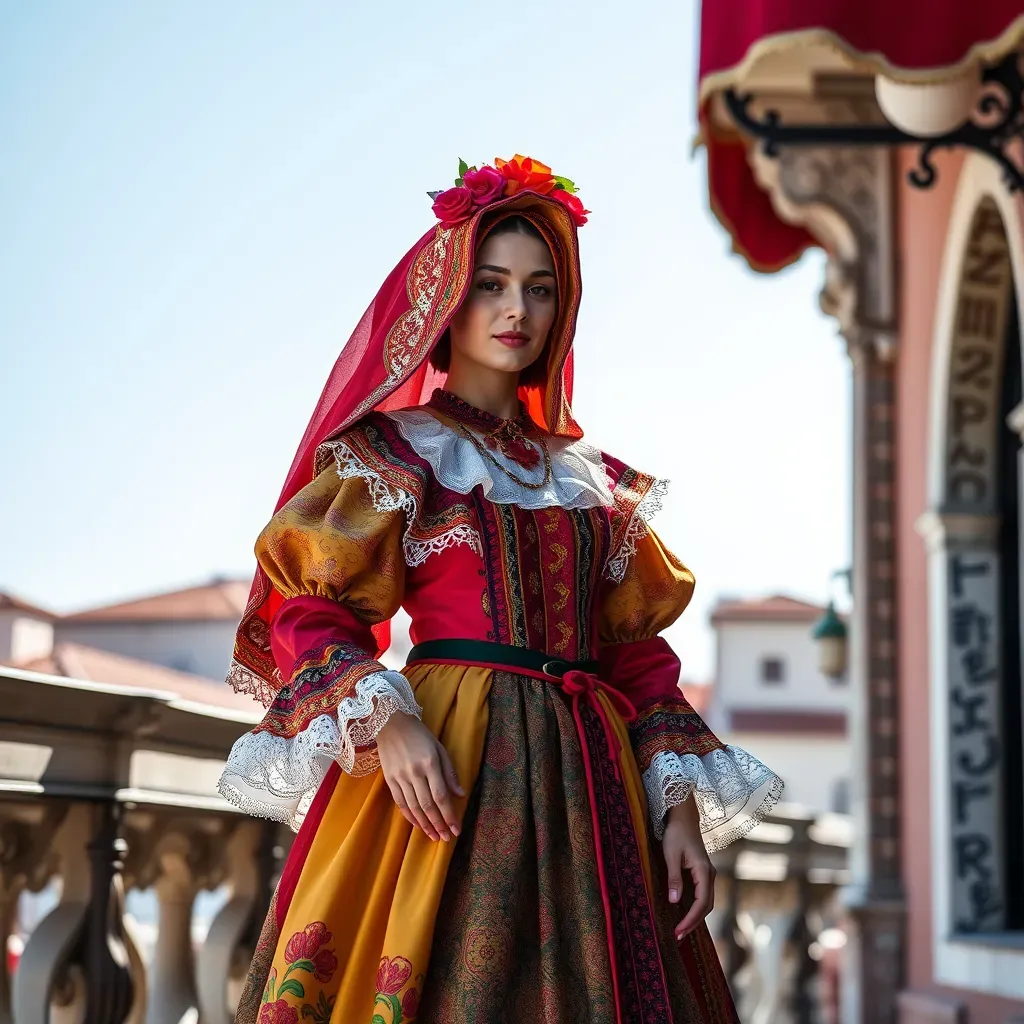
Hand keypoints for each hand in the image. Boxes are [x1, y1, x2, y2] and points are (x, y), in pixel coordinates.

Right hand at [376, 713, 463, 841]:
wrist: (390, 723)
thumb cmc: (419, 735)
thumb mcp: (439, 748)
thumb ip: (449, 772)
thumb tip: (460, 794)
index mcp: (430, 763)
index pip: (441, 796)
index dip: (449, 815)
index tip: (456, 829)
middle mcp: (414, 772)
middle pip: (428, 805)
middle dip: (439, 824)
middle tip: (447, 838)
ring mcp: (400, 777)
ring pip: (413, 807)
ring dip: (425, 825)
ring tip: (434, 836)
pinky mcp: (389, 779)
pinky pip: (400, 803)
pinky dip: (410, 817)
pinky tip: (418, 826)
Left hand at [663, 799, 715, 940]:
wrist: (684, 816)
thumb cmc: (676, 833)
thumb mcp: (671, 855)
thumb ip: (674, 878)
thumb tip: (675, 901)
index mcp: (704, 871)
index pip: (701, 903)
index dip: (690, 919)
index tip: (678, 931)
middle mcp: (710, 875)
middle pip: (706, 906)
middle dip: (694, 922)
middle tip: (678, 935)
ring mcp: (708, 874)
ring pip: (706, 902)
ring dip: (695, 917)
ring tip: (681, 929)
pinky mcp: (703, 873)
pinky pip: (703, 895)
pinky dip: (696, 907)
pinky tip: (686, 913)